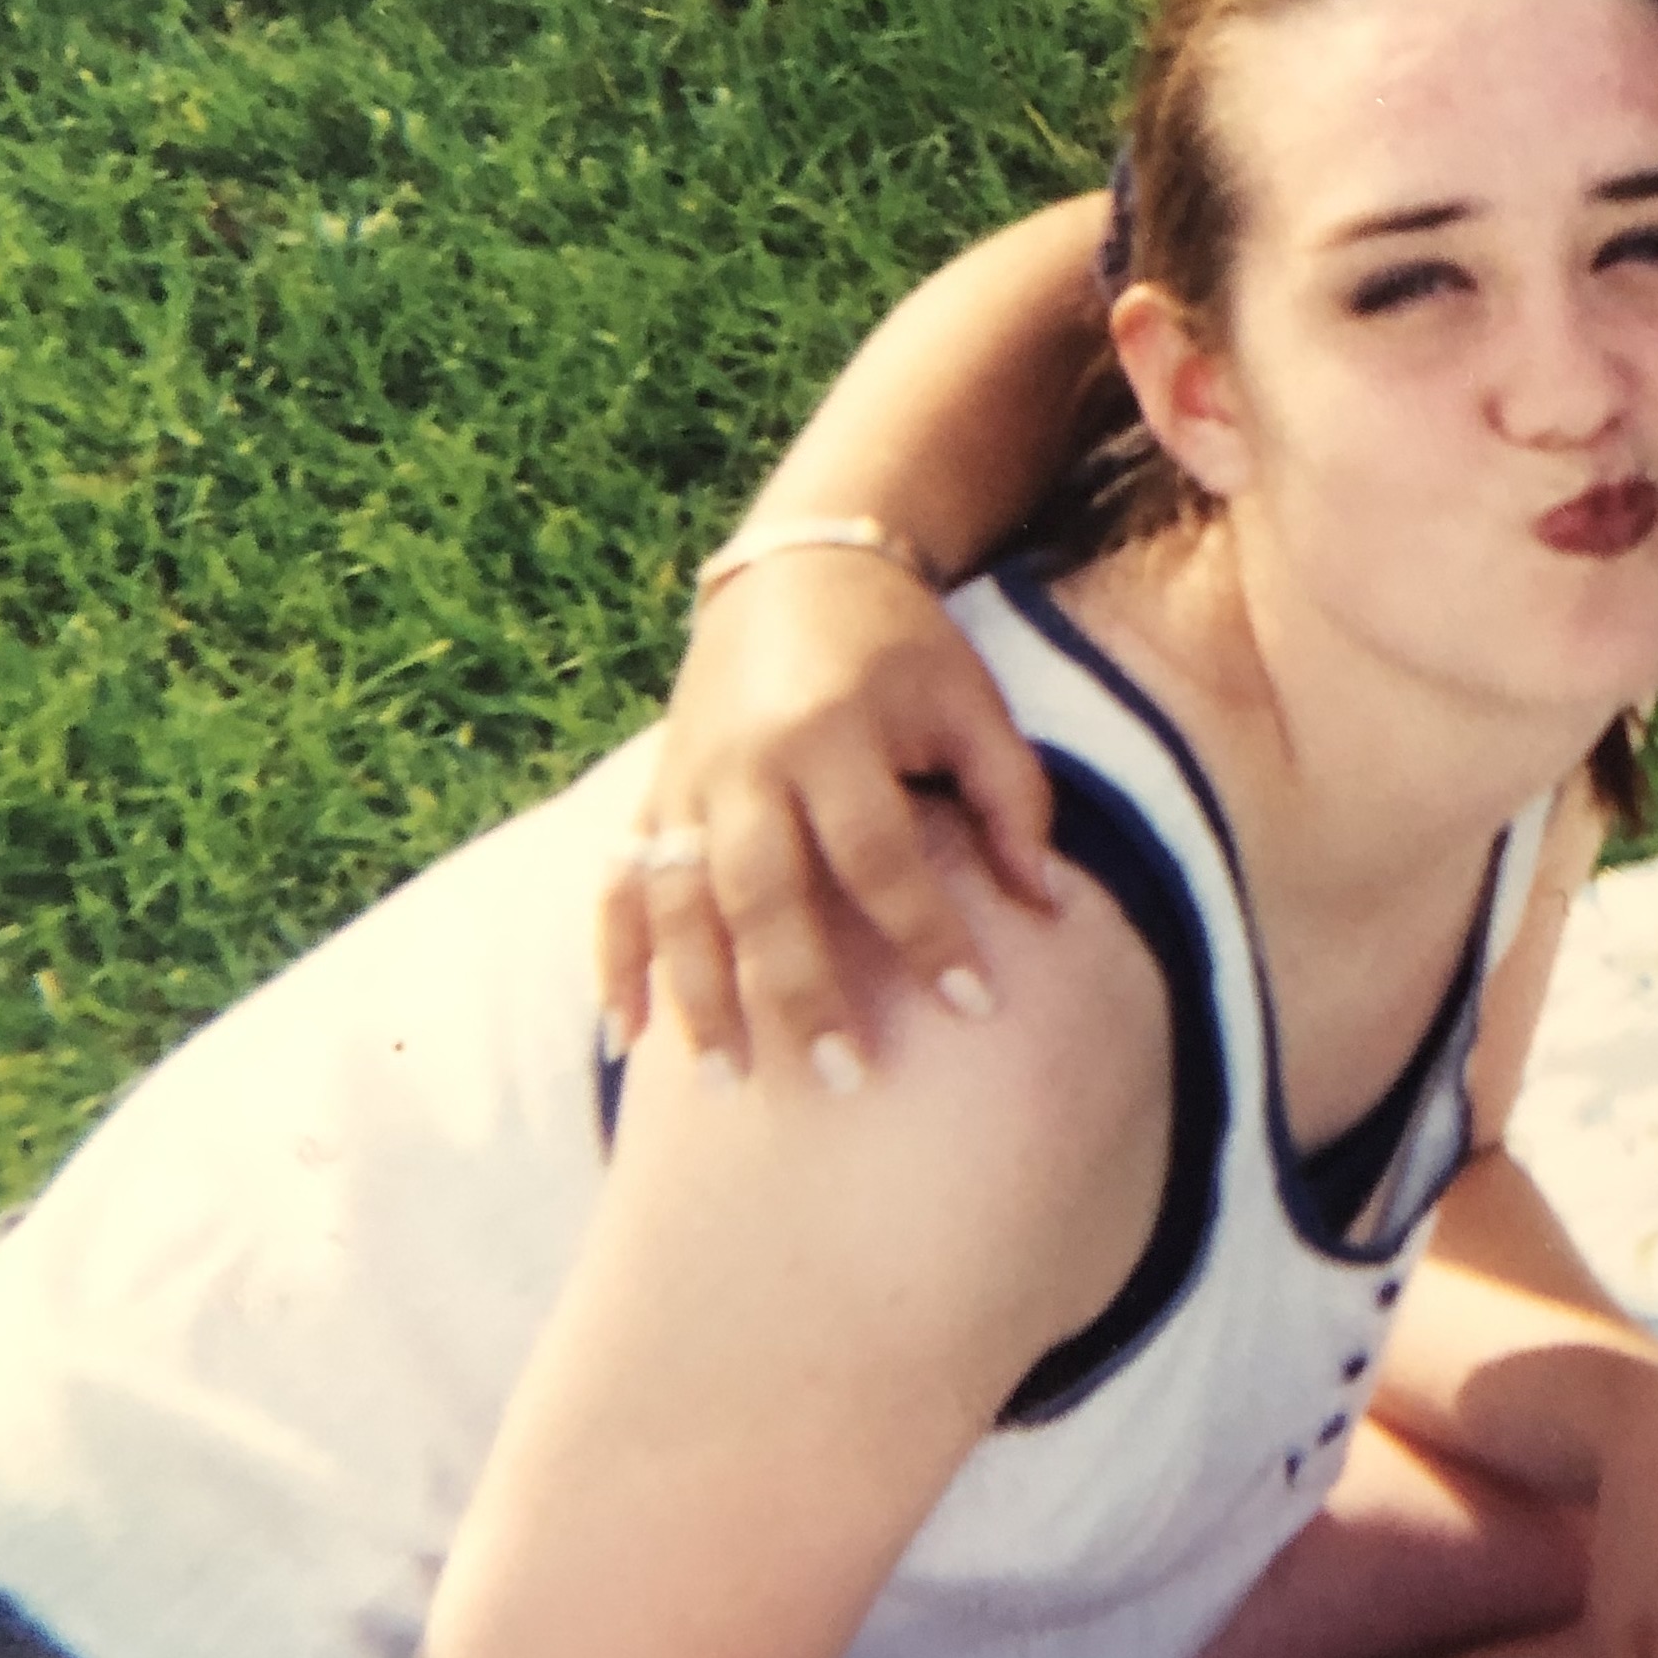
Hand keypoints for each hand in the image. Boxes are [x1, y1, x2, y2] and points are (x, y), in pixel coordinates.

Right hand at [597, 548, 1051, 1080]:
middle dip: (801, 992)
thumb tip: (1044, 907)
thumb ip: (1014, 799)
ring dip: (700, 999)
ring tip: (732, 1087)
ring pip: (677, 905)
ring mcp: (686, 783)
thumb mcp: (973, 704)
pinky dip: (613, 962)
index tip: (976, 1005)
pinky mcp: (650, 795)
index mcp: (833, 732)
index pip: (881, 854)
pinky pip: (615, 888)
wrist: (801, 570)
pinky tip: (628, 1039)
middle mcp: (746, 763)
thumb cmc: (905, 650)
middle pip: (764, 894)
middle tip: (846, 1079)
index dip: (929, 932)